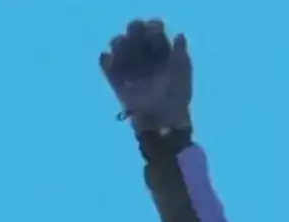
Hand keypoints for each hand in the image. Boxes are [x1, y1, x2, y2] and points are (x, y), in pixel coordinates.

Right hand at [99, 19, 191, 133]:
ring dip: (119, 43)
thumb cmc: (176, 101)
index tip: (153, 29)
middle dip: (134, 32)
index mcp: (163, 55)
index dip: (153, 28)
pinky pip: (106, 63)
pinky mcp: (116, 81)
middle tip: (136, 36)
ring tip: (123, 50)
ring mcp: (130, 69)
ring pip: (119, 46)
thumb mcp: (182, 77)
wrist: (162, 126)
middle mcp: (146, 59)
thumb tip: (179, 36)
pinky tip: (111, 62)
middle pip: (135, 35)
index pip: (154, 33)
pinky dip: (106, 60)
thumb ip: (181, 56)